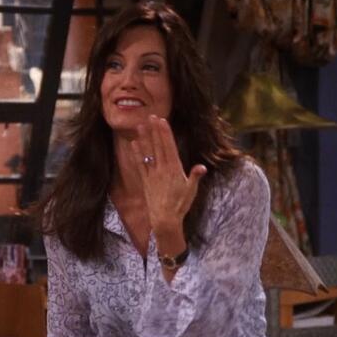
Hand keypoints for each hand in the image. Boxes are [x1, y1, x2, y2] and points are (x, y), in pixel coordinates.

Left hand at [129, 115, 206, 239]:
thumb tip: (202, 167)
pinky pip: (140, 164)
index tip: (162, 121)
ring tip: (140, 126)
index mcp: (174, 169)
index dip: (165, 133)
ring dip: (144, 139)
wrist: (164, 220)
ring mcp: (152, 174)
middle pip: (158, 146)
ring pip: (148, 153)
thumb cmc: (180, 205)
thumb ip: (195, 177)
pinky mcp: (145, 181)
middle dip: (155, 131)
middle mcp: (162, 169)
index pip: (169, 146)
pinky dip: (137, 153)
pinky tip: (134, 144)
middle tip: (151, 117)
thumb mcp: (191, 191)